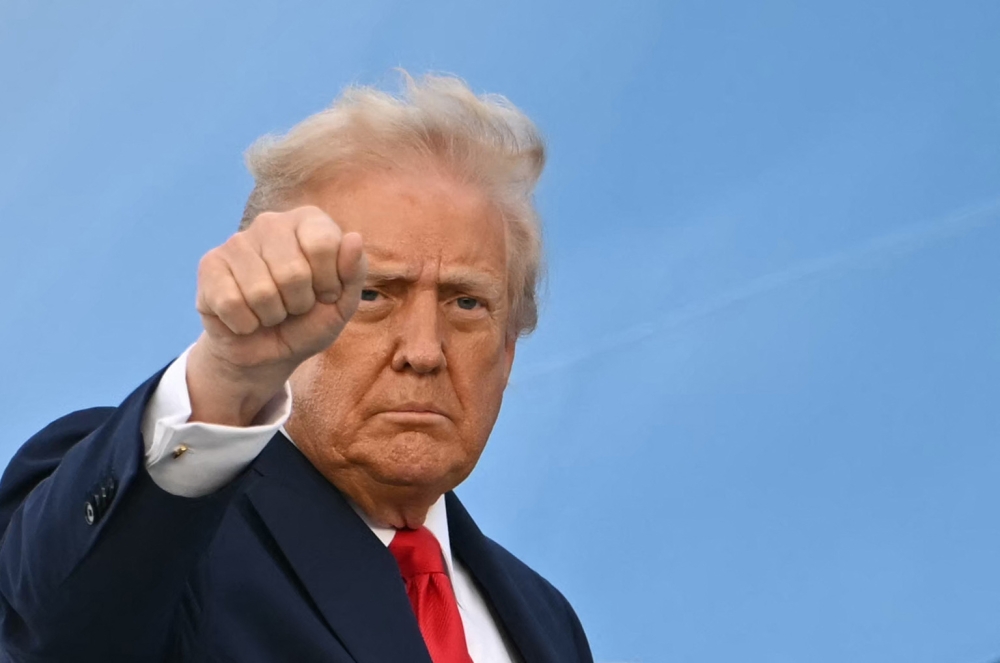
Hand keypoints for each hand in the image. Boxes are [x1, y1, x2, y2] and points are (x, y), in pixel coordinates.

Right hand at [187, 206, 366, 425]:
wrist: (268, 352)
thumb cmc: (309, 321)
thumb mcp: (342, 303)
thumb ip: (354, 272)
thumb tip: (355, 239)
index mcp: (309, 221)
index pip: (323, 244)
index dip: (328, 283)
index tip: (325, 293)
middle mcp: (271, 223)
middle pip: (292, 271)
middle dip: (299, 303)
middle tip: (294, 306)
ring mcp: (237, 241)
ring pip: (261, 291)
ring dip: (272, 316)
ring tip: (271, 311)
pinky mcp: (209, 265)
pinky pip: (231, 302)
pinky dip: (245, 323)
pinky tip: (246, 317)